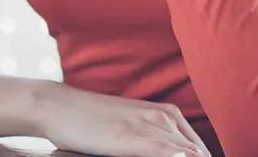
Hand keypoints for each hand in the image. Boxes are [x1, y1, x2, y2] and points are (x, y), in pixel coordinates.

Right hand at [32, 82, 212, 156]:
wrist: (57, 105)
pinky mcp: (128, 138)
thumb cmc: (92, 119)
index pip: (200, 149)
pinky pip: (162, 149)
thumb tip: (179, 153)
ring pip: (184, 151)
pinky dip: (175, 156)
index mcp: (167, 114)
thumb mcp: (131, 126)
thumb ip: (157, 141)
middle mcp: (161, 118)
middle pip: (197, 152)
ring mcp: (145, 127)